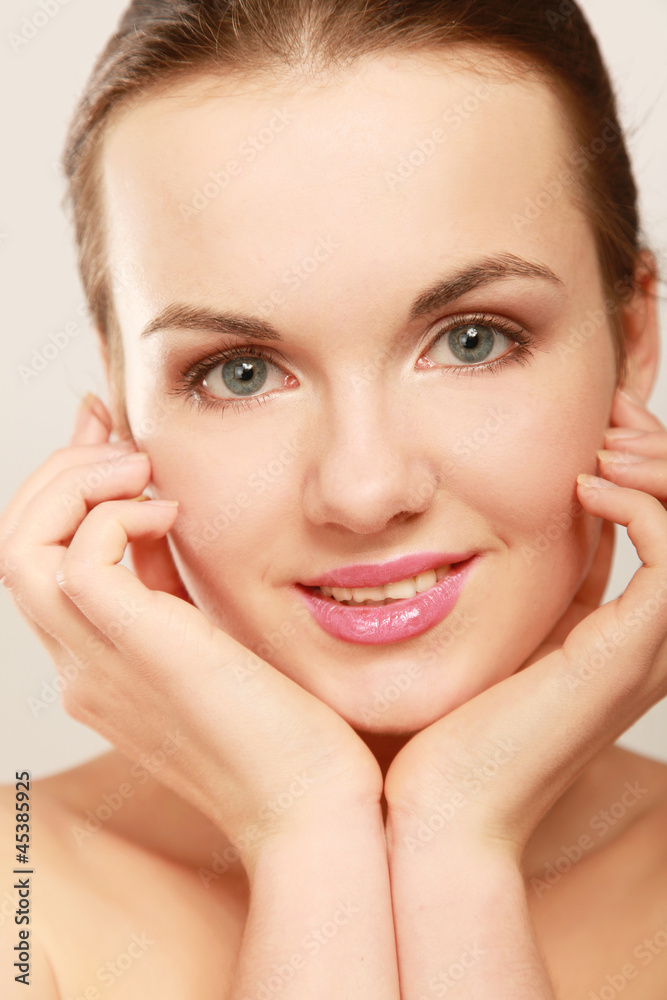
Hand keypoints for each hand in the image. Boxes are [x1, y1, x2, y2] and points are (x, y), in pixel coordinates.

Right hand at [0, 394, 381, 871]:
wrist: (309, 805)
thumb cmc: (280, 723)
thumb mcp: (209, 634)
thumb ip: (170, 577)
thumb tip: (156, 499)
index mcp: (96, 661)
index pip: (40, 558)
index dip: (63, 486)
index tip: (107, 433)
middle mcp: (80, 666)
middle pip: (14, 546)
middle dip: (59, 474)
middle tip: (122, 444)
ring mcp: (97, 667)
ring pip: (22, 549)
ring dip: (76, 486)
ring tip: (142, 471)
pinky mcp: (139, 655)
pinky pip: (80, 563)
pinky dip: (116, 517)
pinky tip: (173, 513)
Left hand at [383, 385, 666, 858]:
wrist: (444, 805)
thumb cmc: (459, 725)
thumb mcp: (509, 631)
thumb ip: (537, 583)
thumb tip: (537, 513)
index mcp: (629, 635)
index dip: (652, 467)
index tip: (605, 422)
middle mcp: (652, 643)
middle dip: (662, 455)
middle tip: (612, 418)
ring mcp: (647, 651)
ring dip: (658, 471)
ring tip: (603, 444)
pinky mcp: (626, 655)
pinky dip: (642, 509)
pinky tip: (586, 488)